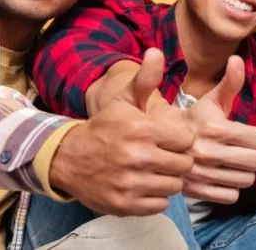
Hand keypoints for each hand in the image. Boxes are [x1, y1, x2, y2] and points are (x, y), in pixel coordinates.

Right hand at [50, 49, 194, 215]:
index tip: (167, 139)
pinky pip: (161, 204)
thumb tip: (156, 51)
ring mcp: (130, 183)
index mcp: (141, 129)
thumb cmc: (106, 126)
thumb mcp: (124, 100)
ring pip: (174, 186)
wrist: (68, 158)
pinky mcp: (125, 204)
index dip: (179, 140)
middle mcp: (137, 157)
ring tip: (153, 170)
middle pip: (184, 165)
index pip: (187, 141)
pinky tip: (144, 184)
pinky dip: (155, 197)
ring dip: (167, 179)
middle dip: (177, 160)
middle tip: (162, 156)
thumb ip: (145, 79)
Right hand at [182, 56, 255, 203]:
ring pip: (246, 181)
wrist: (151, 145)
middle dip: (253, 155)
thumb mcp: (208, 100)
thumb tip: (236, 59)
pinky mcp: (195, 193)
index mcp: (215, 128)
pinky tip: (219, 177)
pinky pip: (230, 196)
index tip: (245, 134)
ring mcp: (202, 176)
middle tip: (242, 150)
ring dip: (242, 172)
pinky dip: (228, 189)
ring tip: (230, 163)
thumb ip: (228, 82)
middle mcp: (208, 153)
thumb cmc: (190, 120)